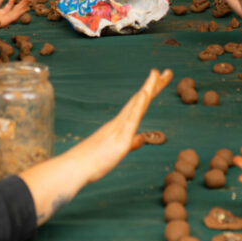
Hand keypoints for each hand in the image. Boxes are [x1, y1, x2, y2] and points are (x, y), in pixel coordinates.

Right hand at [75, 69, 172, 184]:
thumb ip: (131, 143)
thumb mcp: (118, 152)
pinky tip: (144, 93)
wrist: (74, 168)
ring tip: (156, 73)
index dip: (150, 91)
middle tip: (167, 71)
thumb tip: (141, 138)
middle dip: (154, 85)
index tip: (159, 78)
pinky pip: (131, 120)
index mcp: (119, 125)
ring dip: (148, 88)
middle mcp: (119, 121)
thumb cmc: (92, 162)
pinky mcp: (120, 139)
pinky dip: (138, 106)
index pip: (139, 105)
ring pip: (136, 105)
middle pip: (140, 100)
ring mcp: (119, 128)